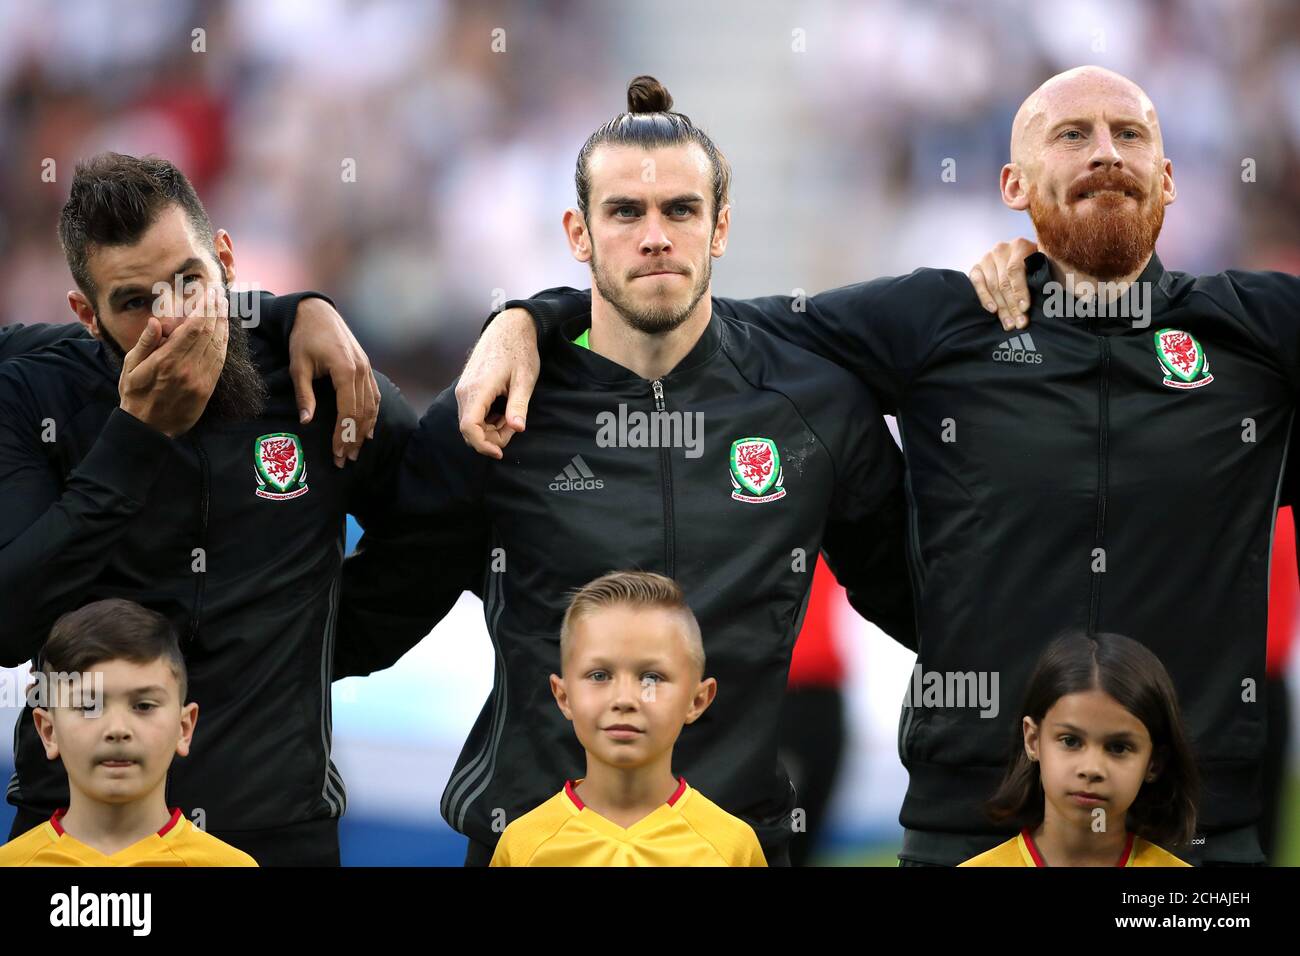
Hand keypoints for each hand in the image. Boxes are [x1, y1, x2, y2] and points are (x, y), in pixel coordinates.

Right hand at [119, 295, 227, 437]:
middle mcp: (187, 369)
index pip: (193, 328)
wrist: (149, 429)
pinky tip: (224, 333)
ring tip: (223, 308)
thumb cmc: (135, 395)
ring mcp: (200, 380)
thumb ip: (144, 343)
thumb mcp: (131, 367)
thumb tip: (155, 322)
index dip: (204, 310)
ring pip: (217, 346)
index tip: (208, 295)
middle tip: (219, 296)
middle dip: (215, 312)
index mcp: (167, 361)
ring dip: (222, 325)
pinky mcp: (207, 389)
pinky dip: (223, 344)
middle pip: (208, 334)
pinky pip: (220, 362)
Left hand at [289, 297, 380, 467]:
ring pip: (372, 406)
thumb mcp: (298, 367)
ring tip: (357, 450)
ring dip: (365, 430)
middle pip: (362, 413)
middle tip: (346, 460)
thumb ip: (304, 395)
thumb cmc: (303, 339)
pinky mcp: (366, 367)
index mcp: (345, 370)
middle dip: (354, 439)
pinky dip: (373, 415)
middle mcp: (361, 371)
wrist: (316, 313)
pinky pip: (374, 396)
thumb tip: (306, 422)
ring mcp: (367, 368)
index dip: (343, 435)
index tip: (337, 453)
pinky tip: (369, 430)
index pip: (348, 411)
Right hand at [456, 308, 538, 459]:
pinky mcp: (466, 388)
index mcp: (478, 389)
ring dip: (490, 428)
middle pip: (469, 429)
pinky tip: (503, 410)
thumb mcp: (525, 380)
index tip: (500, 452)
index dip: (483, 445)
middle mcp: (464, 391)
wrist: (509, 328)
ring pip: (470, 422)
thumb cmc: (519, 351)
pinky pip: (471, 412)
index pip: (469, 428)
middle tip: (514, 426)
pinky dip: (487, 419)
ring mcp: (463, 389)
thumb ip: (518, 406)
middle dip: (491, 437)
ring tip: (511, 415)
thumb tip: (517, 429)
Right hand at [969, 237, 1038, 330]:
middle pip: (1004, 282)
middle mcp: (1001, 249)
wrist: (1018, 258)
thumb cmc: (1035, 265)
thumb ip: (1045, 275)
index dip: (1020, 291)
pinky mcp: (976, 268)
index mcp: (1020, 245)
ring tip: (1010, 324)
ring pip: (992, 286)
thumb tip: (1057, 293)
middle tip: (1020, 323)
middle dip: (1012, 305)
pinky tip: (992, 310)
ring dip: (1001, 308)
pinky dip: (984, 298)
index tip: (1025, 309)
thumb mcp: (1043, 265)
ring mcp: (987, 258)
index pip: (1015, 271)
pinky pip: (977, 284)